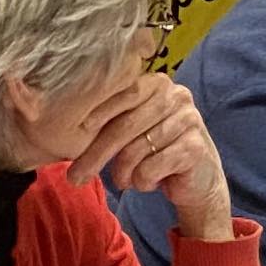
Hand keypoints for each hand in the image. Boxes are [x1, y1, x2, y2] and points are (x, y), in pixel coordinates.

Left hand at [70, 74, 233, 236]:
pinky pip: (151, 168)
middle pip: (125, 125)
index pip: (123, 94)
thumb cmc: (157, 151)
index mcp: (158, 84)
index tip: (79, 129)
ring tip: (127, 180)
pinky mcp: (194, 148)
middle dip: (97, 154)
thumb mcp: (134, 130)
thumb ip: (112, 120)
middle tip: (75, 177)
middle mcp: (176, 97)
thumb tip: (66, 126)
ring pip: (135, 151)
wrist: (198, 179)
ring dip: (123, 174)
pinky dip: (143, 181)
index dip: (99, 111)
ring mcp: (188, 121)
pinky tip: (151, 181)